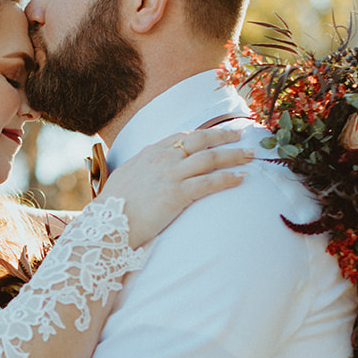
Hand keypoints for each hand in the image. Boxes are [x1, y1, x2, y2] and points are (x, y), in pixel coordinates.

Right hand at [99, 127, 250, 246]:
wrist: (107, 223)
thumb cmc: (114, 205)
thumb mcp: (127, 175)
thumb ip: (143, 166)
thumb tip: (150, 164)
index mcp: (151, 152)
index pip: (184, 136)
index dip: (205, 134)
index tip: (220, 133)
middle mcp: (163, 158)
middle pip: (202, 140)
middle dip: (225, 136)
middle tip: (243, 135)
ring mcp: (171, 175)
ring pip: (210, 158)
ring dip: (234, 156)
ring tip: (250, 156)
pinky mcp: (177, 194)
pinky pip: (209, 183)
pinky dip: (228, 179)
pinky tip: (241, 178)